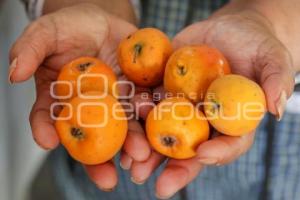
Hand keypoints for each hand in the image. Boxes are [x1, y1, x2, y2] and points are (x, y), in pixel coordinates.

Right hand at [8, 3, 145, 190]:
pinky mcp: (137, 90)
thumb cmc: (70, 28)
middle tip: (107, 179)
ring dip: (131, 144)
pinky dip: (149, 115)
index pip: (47, 118)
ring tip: (139, 156)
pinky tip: (155, 125)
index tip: (47, 142)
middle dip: (99, 159)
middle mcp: (88, 107)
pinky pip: (144, 103)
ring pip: (122, 127)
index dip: (45, 130)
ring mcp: (115, 101)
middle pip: (91, 136)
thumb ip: (30, 49)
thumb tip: (14, 73)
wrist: (103, 21)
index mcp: (61, 99)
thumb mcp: (46, 33)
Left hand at [123, 10, 294, 198]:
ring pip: (163, 132)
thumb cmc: (255, 46)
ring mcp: (181, 107)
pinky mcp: (164, 90)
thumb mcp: (272, 58)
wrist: (227, 32)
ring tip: (132, 163)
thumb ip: (276, 80)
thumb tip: (276, 107)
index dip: (217, 153)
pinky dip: (136, 113)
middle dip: (174, 168)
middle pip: (190, 149)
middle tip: (159, 187)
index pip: (228, 145)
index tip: (203, 155)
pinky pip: (149, 103)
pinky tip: (124, 122)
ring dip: (147, 149)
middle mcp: (204, 121)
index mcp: (231, 122)